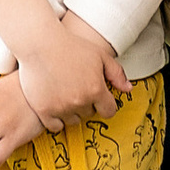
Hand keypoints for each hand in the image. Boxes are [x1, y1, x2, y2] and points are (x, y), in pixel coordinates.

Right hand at [13, 2, 130, 128]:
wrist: (40, 43)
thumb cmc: (71, 46)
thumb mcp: (99, 55)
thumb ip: (116, 73)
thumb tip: (128, 89)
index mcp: (96, 90)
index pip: (109, 111)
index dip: (105, 104)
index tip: (98, 97)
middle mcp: (80, 101)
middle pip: (89, 113)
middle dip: (86, 103)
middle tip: (77, 87)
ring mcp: (61, 107)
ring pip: (73, 121)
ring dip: (72, 112)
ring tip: (65, 94)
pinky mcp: (44, 110)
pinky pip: (55, 126)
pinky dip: (56, 119)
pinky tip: (55, 105)